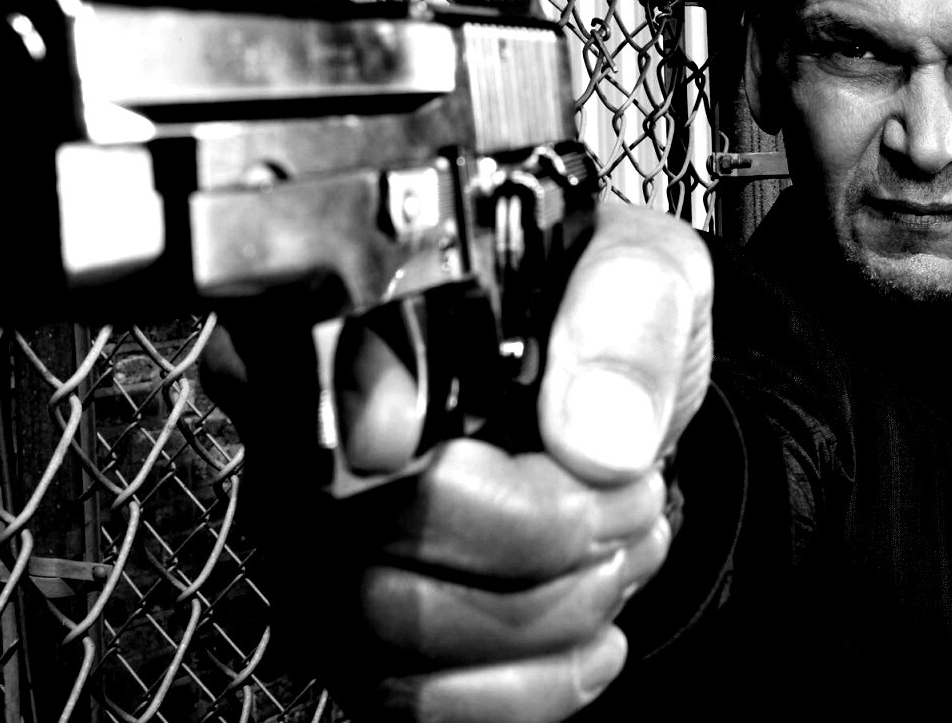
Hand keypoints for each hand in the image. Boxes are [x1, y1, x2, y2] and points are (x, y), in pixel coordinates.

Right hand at [200, 203, 713, 721]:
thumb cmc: (603, 323)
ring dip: (551, 609)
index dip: (376, 406)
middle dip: (536, 533)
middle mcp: (308, 443)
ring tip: (623, 549)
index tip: (475, 435)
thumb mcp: (644, 272)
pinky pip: (418, 706)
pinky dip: (534, 686)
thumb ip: (625, 312)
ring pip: (391, 628)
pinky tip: (591, 631)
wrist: (616, 410)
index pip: (312, 371)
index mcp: (355, 322)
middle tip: (631, 498)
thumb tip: (597, 434)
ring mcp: (324, 552)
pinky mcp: (365, 644)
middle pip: (363, 526)